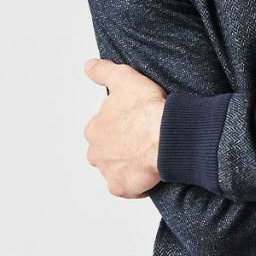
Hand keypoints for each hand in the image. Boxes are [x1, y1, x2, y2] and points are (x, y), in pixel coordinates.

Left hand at [83, 58, 165, 197]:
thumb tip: (88, 66)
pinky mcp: (122, 188)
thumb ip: (103, 71)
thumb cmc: (147, 108)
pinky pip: (127, 189)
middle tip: (142, 142)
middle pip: (105, 153)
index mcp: (95, 128)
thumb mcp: (125, 78)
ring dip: (128, 166)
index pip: (102, 129)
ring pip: (115, 171)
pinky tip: (150, 175)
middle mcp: (96, 152)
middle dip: (120, 149)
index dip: (120, 126)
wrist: (167, 135)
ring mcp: (109, 172)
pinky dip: (136, 185)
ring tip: (148, 157)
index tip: (135, 124)